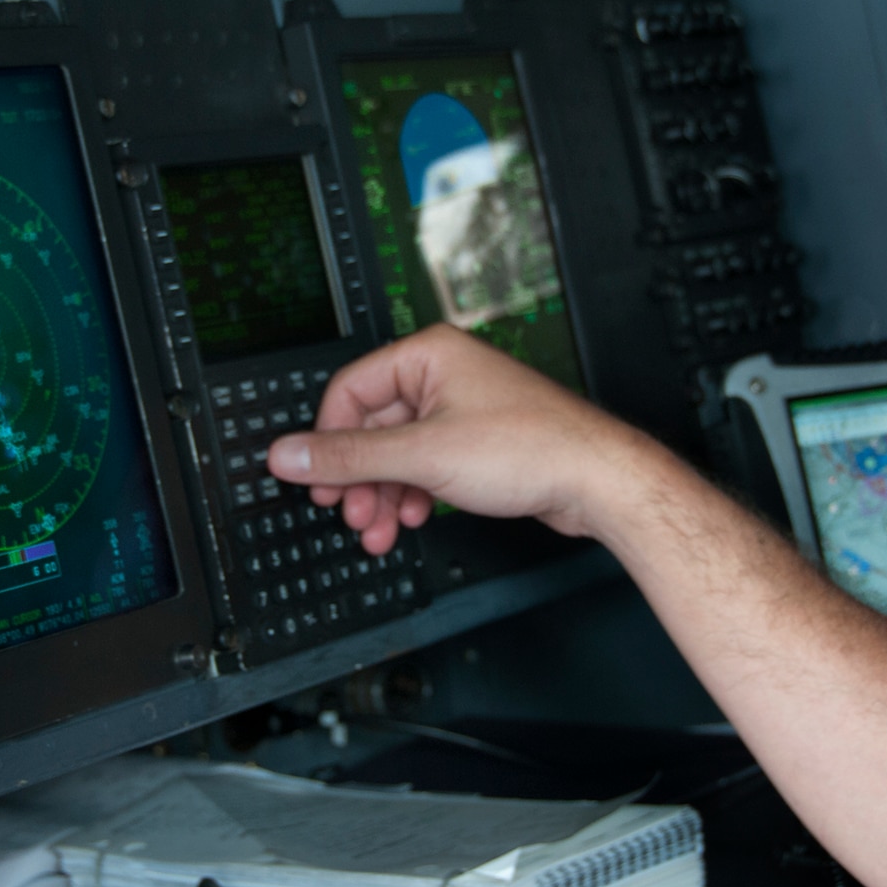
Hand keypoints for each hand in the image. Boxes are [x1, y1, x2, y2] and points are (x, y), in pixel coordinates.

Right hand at [266, 324, 651, 554]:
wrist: (597, 481)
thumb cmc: (531, 448)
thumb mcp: (423, 456)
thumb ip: (349, 458)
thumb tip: (289, 454)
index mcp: (427, 355)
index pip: (349, 391)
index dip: (328, 440)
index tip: (316, 481)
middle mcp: (443, 374)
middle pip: (371, 427)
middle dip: (358, 478)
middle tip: (350, 514)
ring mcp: (461, 409)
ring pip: (397, 452)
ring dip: (382, 494)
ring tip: (378, 531)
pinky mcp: (476, 442)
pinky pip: (424, 465)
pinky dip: (411, 494)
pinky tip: (411, 519)